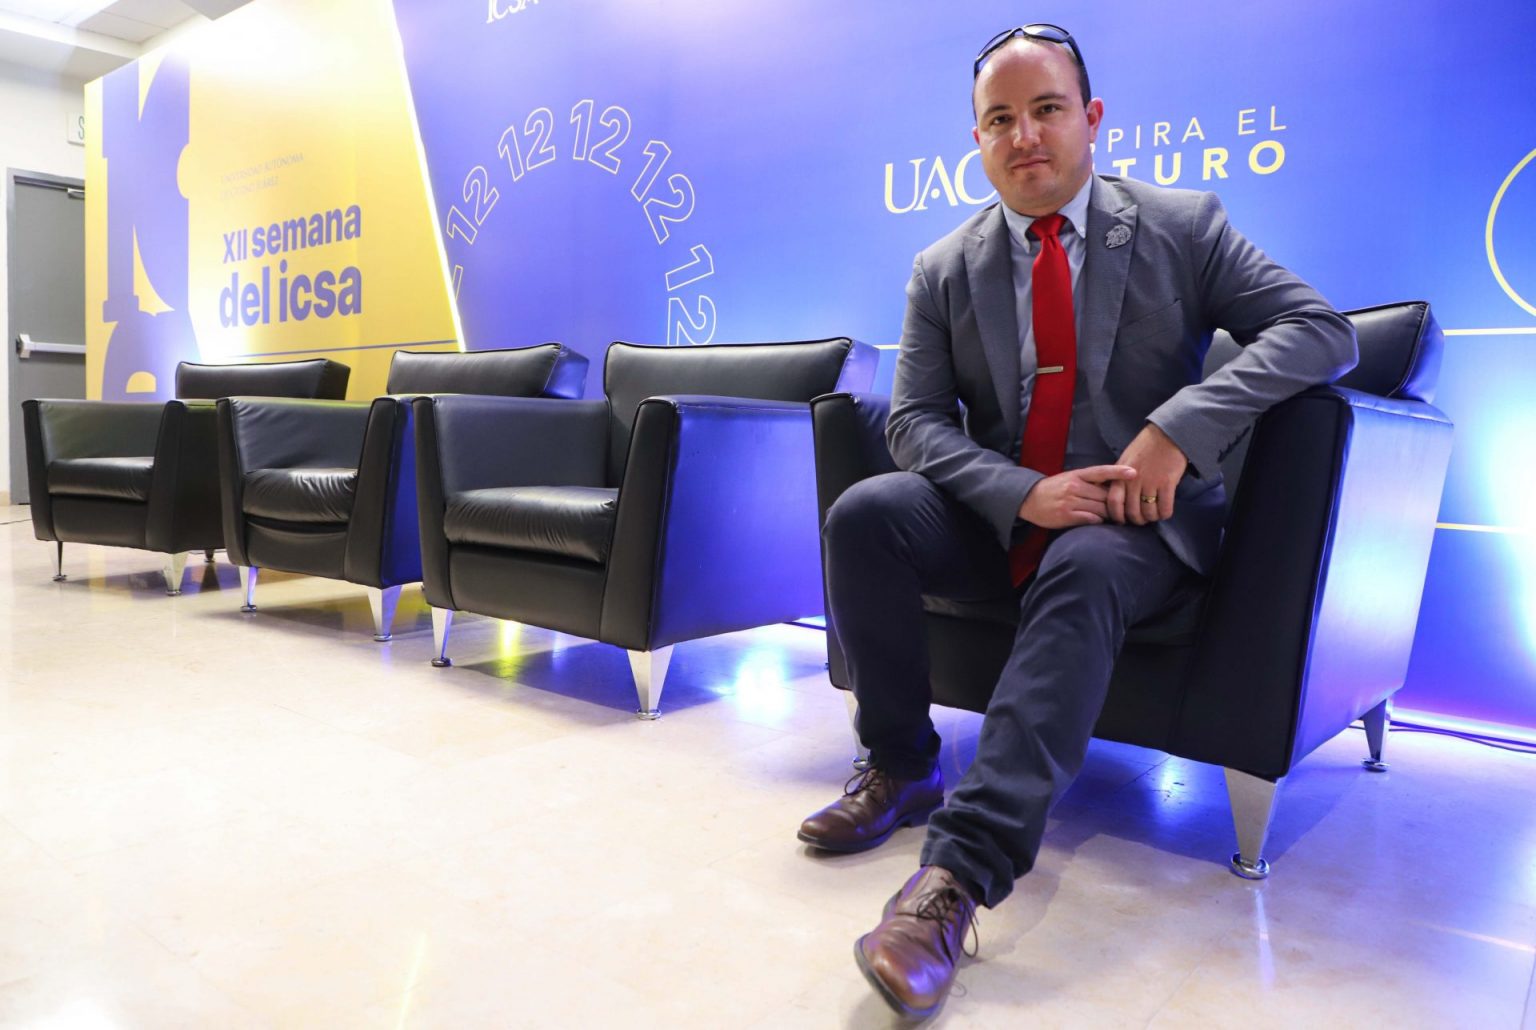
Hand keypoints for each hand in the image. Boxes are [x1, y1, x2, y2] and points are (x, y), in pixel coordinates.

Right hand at [1019, 465, 1137, 529]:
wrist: (1029, 500)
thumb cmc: (1055, 488)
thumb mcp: (1071, 478)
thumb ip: (1090, 481)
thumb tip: (1115, 485)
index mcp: (1077, 474)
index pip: (1101, 471)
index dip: (1118, 472)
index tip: (1134, 472)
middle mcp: (1074, 486)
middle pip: (1105, 495)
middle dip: (1116, 502)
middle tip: (1126, 506)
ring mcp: (1070, 501)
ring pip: (1100, 508)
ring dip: (1109, 514)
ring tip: (1115, 516)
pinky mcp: (1067, 515)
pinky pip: (1091, 519)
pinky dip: (1098, 521)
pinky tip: (1098, 521)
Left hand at [1106, 423, 1187, 525]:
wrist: (1167, 434)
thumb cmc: (1145, 447)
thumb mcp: (1125, 460)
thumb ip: (1119, 478)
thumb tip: (1116, 498)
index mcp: (1121, 475)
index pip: (1113, 502)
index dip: (1117, 516)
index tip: (1123, 521)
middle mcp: (1133, 480)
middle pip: (1132, 511)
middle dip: (1137, 520)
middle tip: (1142, 520)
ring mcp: (1150, 482)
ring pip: (1149, 512)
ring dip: (1152, 518)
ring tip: (1154, 515)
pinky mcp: (1167, 482)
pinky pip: (1165, 507)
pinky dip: (1164, 514)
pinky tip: (1165, 512)